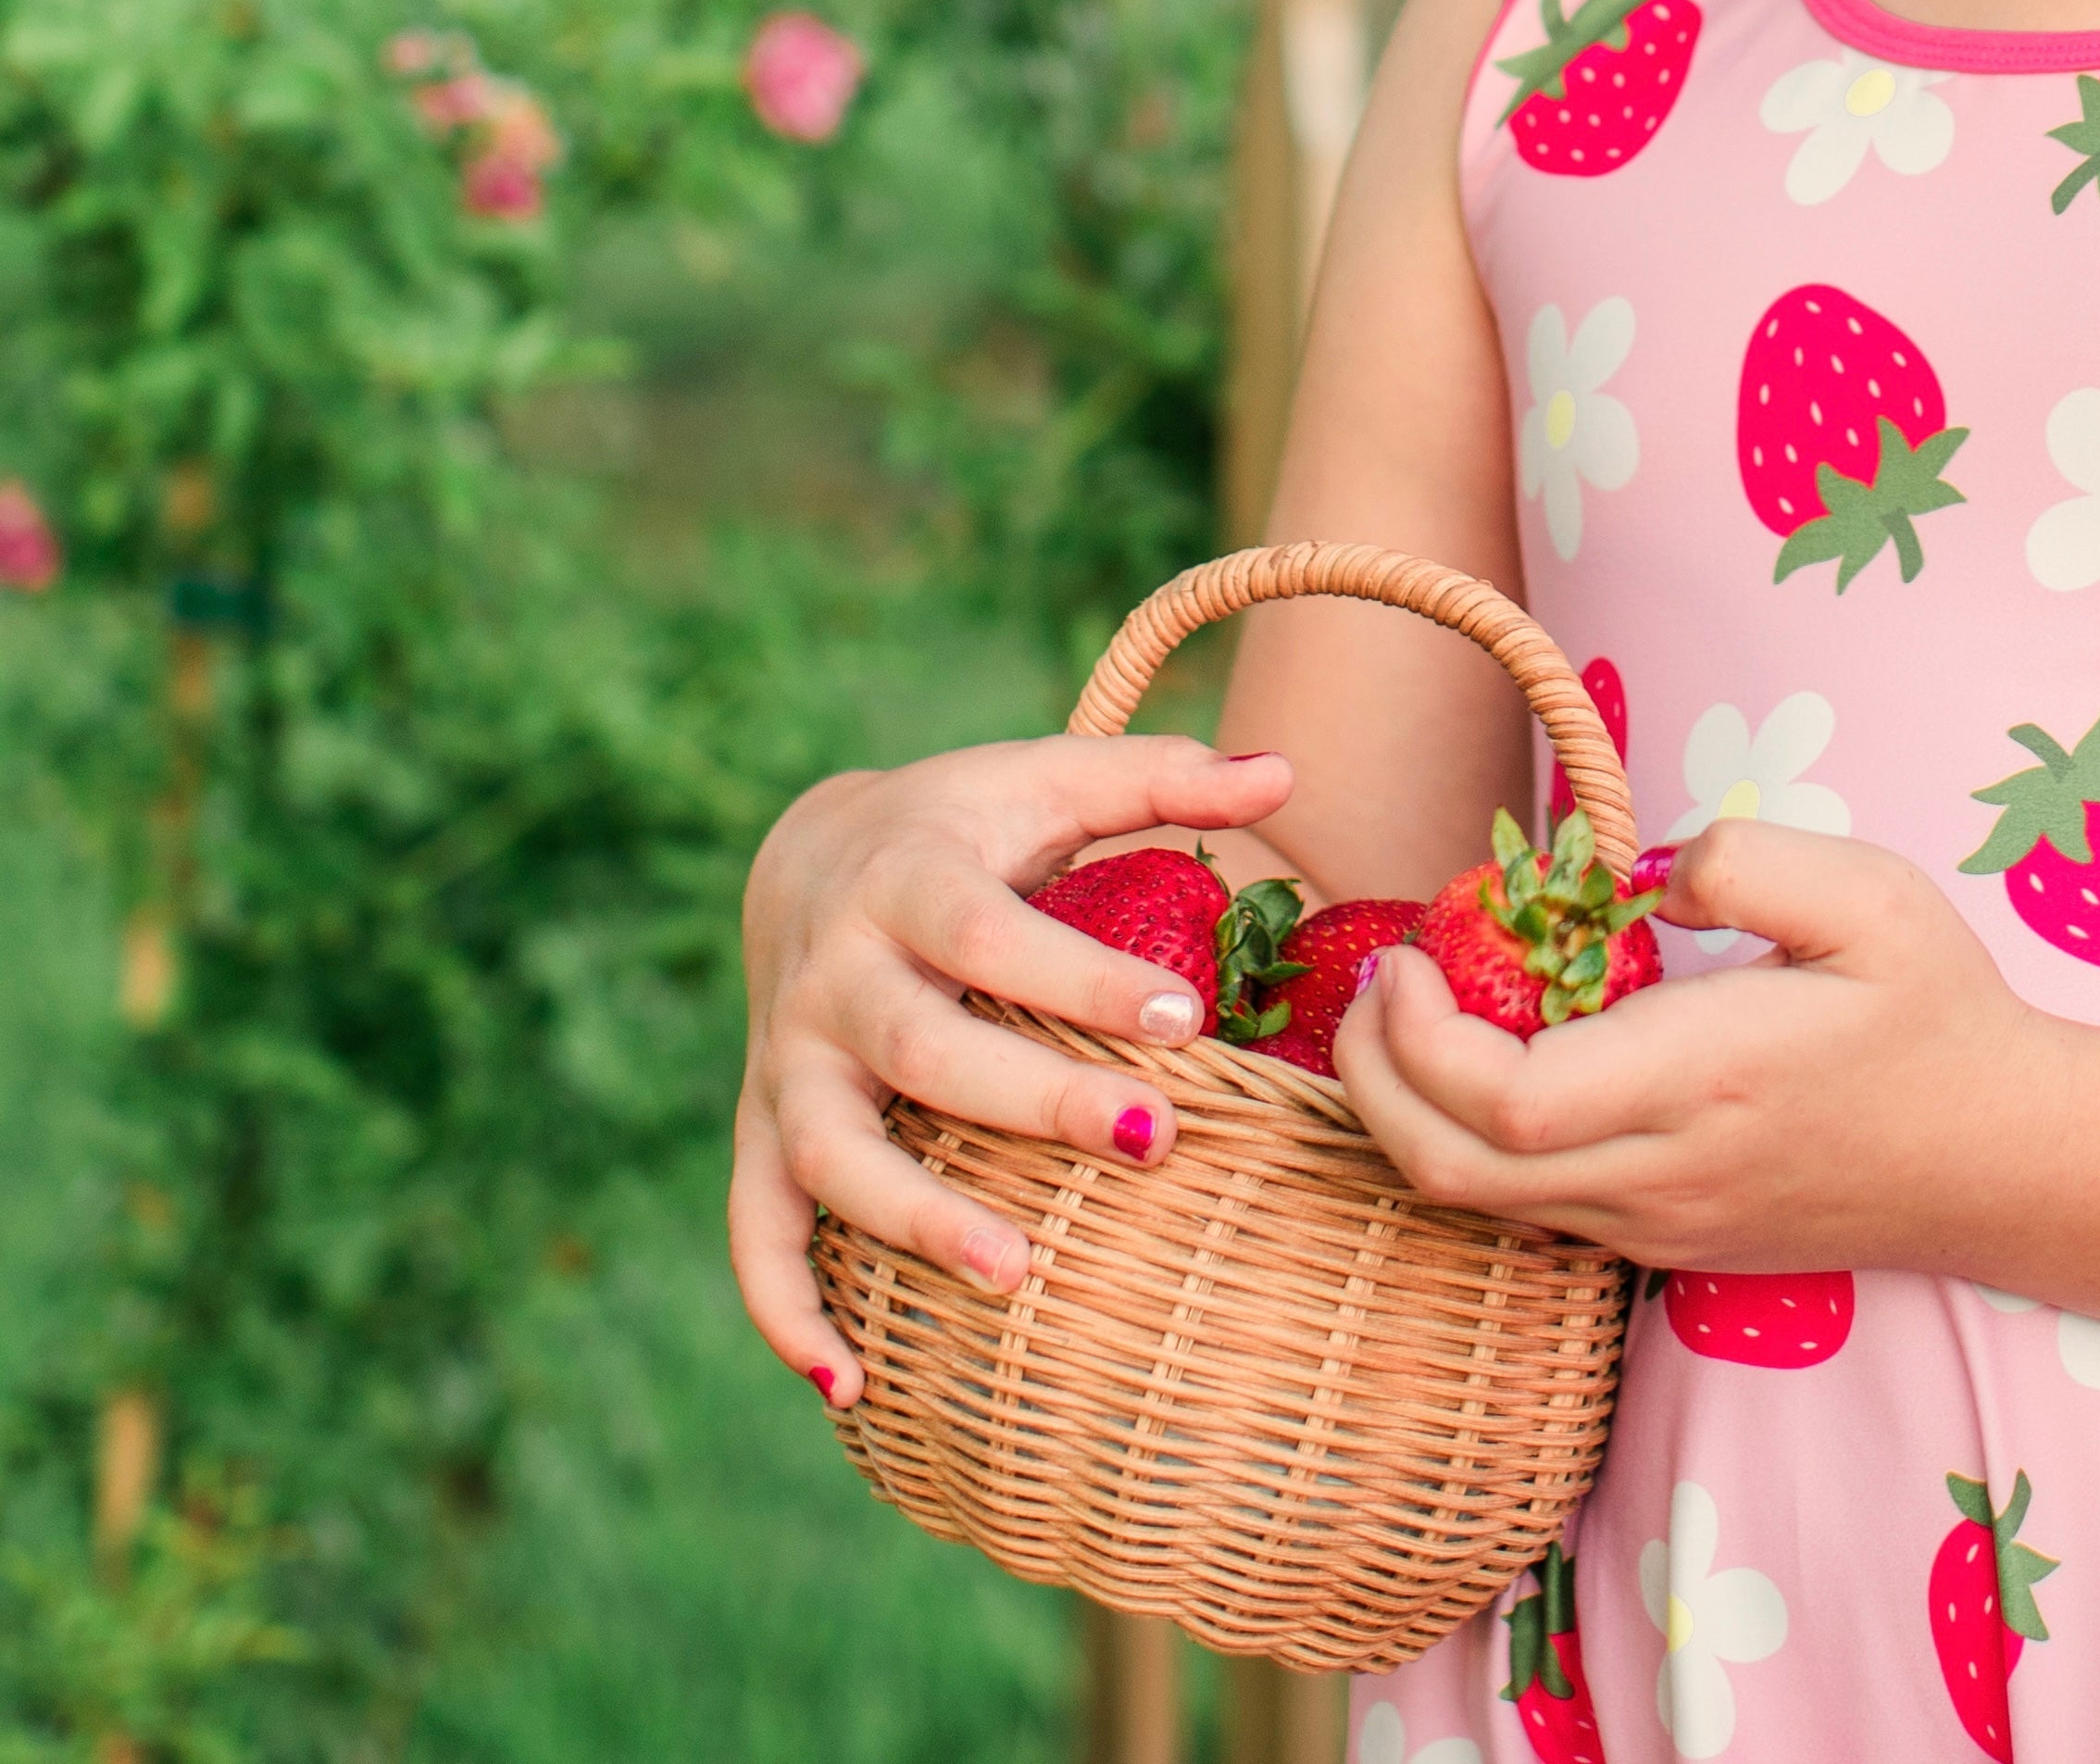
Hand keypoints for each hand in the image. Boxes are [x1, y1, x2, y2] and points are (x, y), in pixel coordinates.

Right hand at [727, 735, 1294, 1405]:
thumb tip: (1285, 771)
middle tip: (1153, 1143)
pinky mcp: (760, 1131)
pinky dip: (786, 1308)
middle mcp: (832, 976)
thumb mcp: (1052, 776)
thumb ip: (1164, 776)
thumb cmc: (968, 824)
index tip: (1188, 1019)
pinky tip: (845, 1385)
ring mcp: (787, 1063)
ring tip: (1016, 1274)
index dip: (1085, 978)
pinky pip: (756, 1230)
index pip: (990, 934)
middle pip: (923, 1050)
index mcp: (906, 881)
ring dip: (913, 1220)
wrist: (809, 856)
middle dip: (1035, 1101)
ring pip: (831, 1152)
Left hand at [1331, 818, 2042, 1269]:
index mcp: (1702, 1082)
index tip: (1408, 949)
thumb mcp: (1870, 895)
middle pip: (1455, 1171)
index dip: (1418, 1034)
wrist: (2006, 1160)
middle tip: (1370, 982)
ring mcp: (1659, 1223)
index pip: (1506, 1101)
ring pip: (1479, 1205)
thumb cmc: (1939, 1013)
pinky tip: (1486, 1067)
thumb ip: (1746, 859)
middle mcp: (1663, 1173)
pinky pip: (1530, 1212)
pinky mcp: (1666, 1244)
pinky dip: (1469, 1146)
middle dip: (1371, 1079)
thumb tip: (1643, 869)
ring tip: (1407, 1014)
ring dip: (1409, 1114)